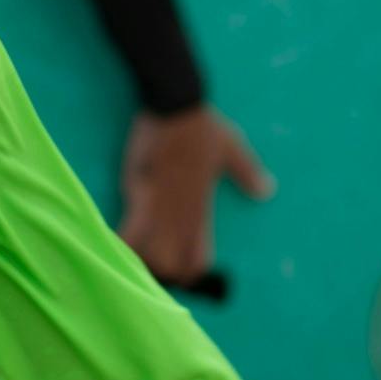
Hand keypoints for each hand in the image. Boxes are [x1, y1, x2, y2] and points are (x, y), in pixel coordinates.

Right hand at [117, 107, 274, 282]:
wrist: (177, 104)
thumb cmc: (203, 126)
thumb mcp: (232, 149)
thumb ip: (247, 173)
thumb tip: (267, 192)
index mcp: (202, 210)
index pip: (199, 260)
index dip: (188, 274)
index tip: (176, 273)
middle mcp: (183, 215)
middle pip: (173, 267)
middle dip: (160, 274)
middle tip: (148, 268)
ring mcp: (162, 205)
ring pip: (152, 257)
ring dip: (140, 263)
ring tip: (131, 260)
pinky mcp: (140, 191)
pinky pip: (129, 231)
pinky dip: (121, 243)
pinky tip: (113, 245)